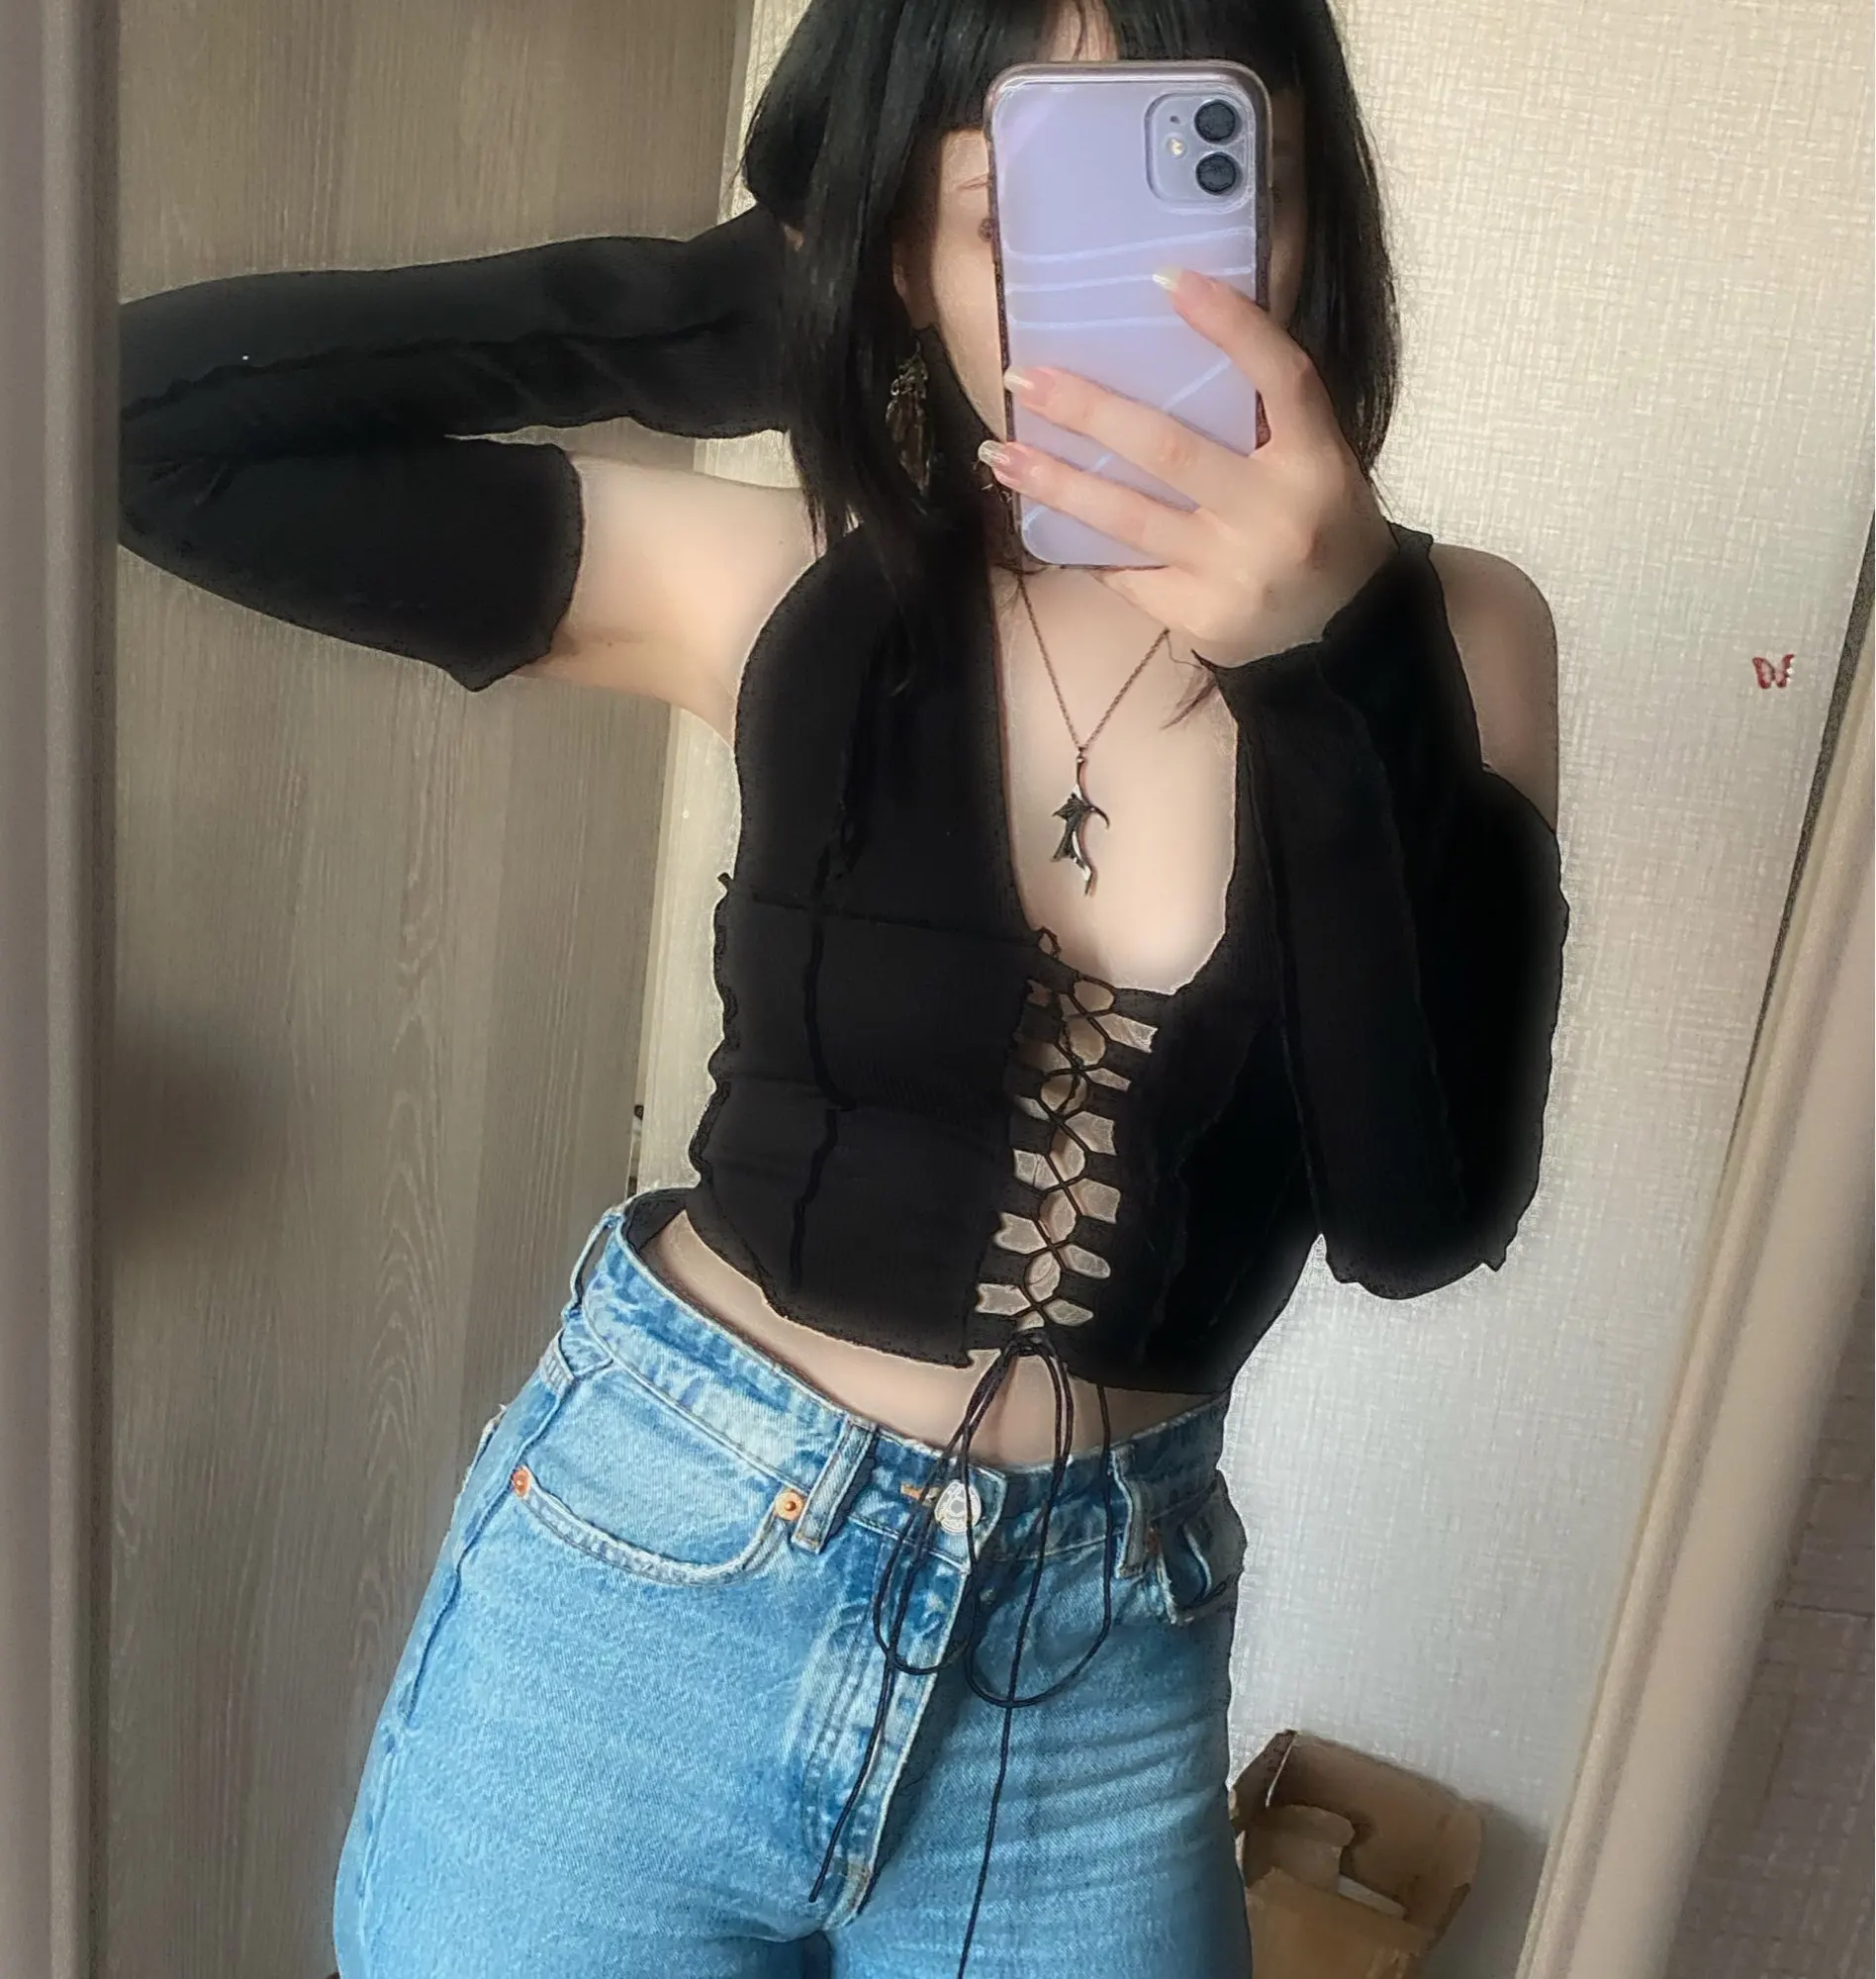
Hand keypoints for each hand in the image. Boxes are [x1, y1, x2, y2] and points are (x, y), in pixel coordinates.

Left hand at [977, 267, 1399, 669]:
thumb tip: (1174, 343)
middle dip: (1088, 412)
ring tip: (999, 456)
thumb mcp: (1318, 463)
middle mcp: (1274, 513)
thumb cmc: (1319, 529)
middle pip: (1169, 450)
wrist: (1341, 638)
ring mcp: (1231, 570)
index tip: (1165, 278)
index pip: (1282, 378)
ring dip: (1055, 483)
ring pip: (1127, 518)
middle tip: (1022, 379)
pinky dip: (1082, 545)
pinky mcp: (1198, 615)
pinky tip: (1038, 520)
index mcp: (1315, 460)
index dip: (1230, 326)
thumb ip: (1262, 416)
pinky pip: (1125, 573)